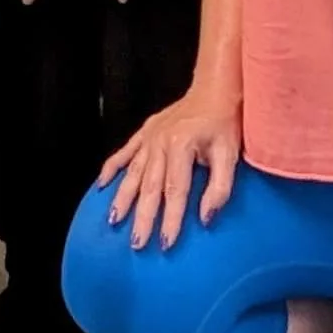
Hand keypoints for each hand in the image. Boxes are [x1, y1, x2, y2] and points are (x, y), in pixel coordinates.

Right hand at [98, 87, 240, 249]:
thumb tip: (206, 218)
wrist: (214, 88)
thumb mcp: (230, 153)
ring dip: (123, 198)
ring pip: (133, 173)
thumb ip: (220, 187)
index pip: (175, 191)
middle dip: (142, 217)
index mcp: (181, 146)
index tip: (166, 244)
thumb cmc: (224, 122)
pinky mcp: (145, 132)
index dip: (171, 219)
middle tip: (136, 243)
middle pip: (150, 187)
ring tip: (113, 220)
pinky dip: (111, 167)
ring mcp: (150, 137)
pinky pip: (124, 152)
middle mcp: (161, 142)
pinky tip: (101, 184)